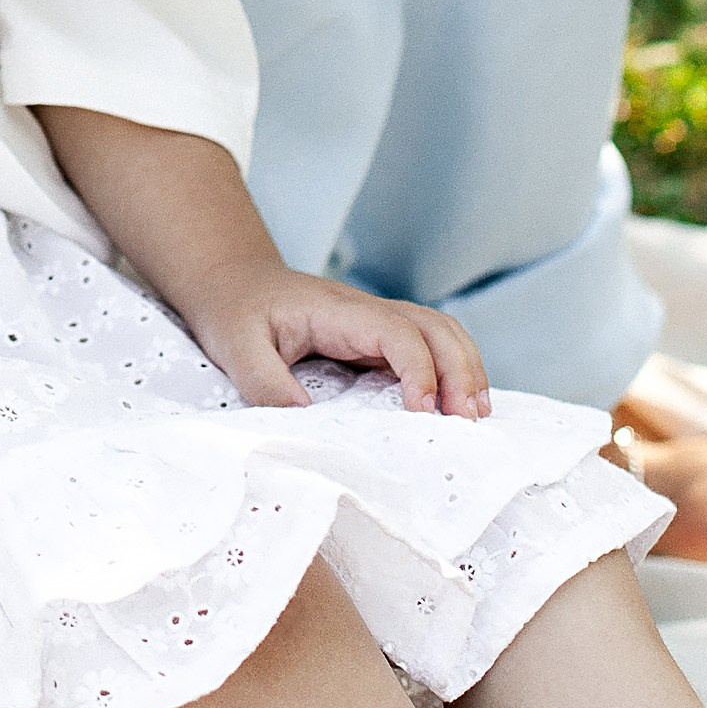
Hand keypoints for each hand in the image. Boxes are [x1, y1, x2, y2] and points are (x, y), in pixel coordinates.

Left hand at [189, 263, 490, 418]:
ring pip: (440, 332)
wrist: (230, 280)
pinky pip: (425, 348)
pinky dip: (451, 371)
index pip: (396, 331)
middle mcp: (366, 311)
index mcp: (337, 310)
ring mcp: (374, 322)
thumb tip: (307, 427)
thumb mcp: (237, 347)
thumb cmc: (234, 310)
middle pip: (435, 326)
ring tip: (476, 417)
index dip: (418, 370)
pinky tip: (457, 406)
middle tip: (469, 422)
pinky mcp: (374, 339)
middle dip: (461, 369)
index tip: (423, 413)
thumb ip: (267, 385)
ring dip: (465, 368)